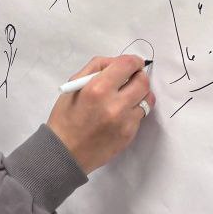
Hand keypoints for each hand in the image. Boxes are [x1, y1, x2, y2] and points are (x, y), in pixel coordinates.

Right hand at [46, 54, 154, 173]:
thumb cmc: (66, 117)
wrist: (65, 153)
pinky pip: (141, 115)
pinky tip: (121, 113)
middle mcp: (115, 105)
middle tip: (132, 78)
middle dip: (139, 75)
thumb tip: (117, 62)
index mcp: (98, 89)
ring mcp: (125, 122)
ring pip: (147, 99)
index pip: (127, 65)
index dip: (133, 61)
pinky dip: (134, 110)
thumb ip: (96, 67)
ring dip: (140, 93)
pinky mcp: (129, 135)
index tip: (133, 63)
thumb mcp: (74, 85)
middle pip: (143, 81)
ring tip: (128, 95)